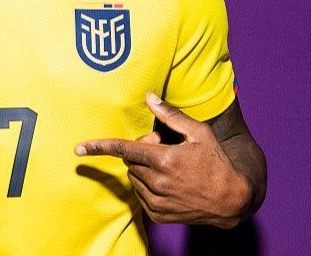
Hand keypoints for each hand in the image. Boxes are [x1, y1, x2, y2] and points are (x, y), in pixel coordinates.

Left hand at [75, 92, 250, 227]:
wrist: (232, 200)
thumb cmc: (217, 162)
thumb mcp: (199, 133)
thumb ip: (170, 115)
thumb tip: (148, 96)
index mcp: (165, 159)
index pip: (124, 149)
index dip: (98, 147)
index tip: (78, 149)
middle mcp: (158, 182)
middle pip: (130, 161)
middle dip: (141, 151)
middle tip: (163, 148)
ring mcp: (158, 201)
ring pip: (134, 178)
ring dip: (144, 169)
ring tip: (170, 167)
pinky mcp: (159, 215)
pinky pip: (140, 195)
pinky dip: (148, 186)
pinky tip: (170, 183)